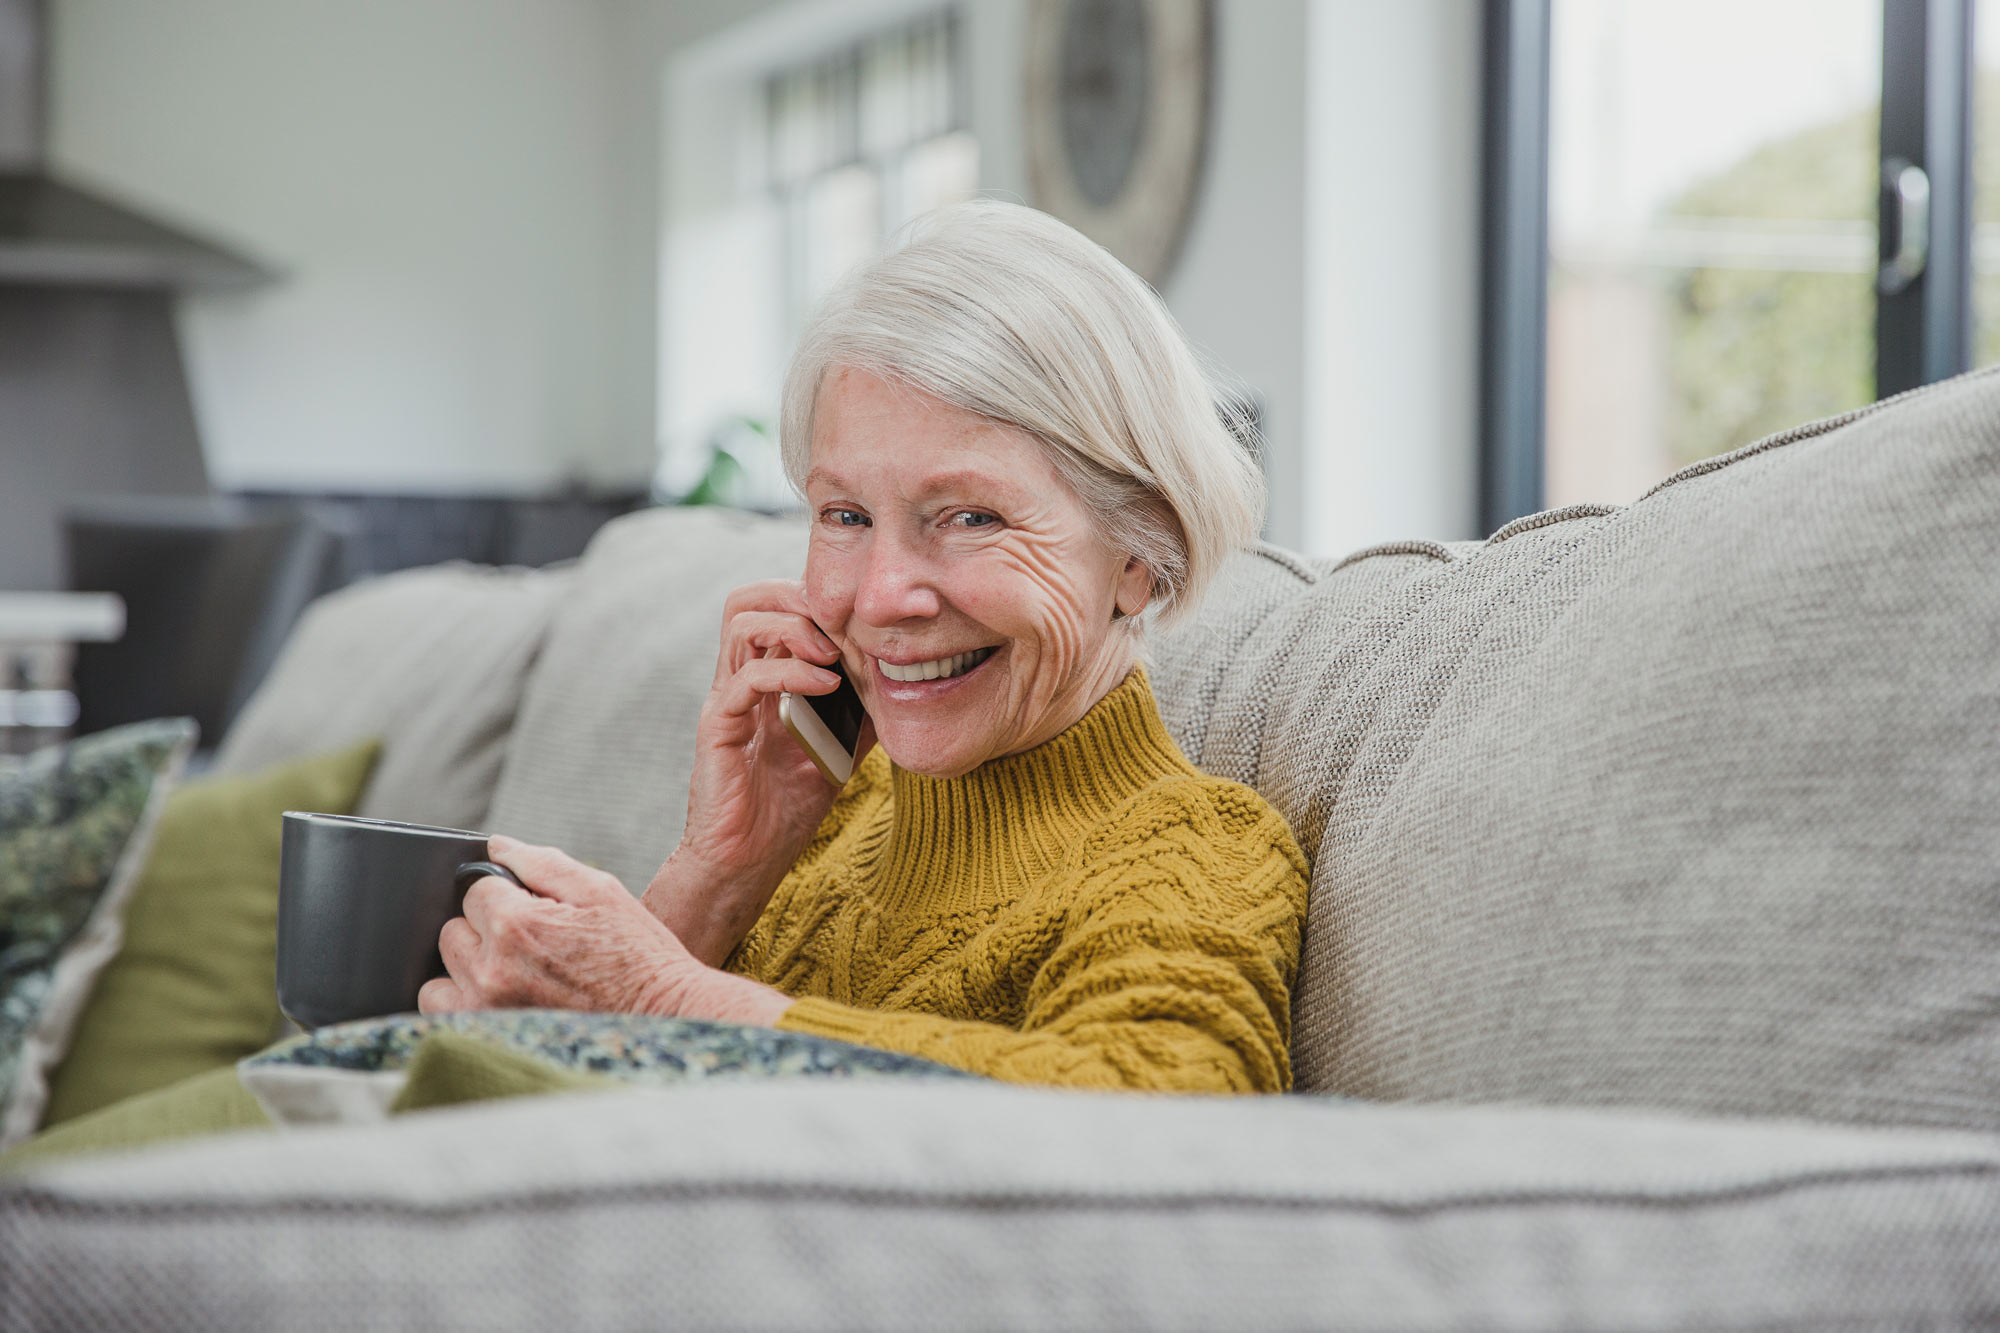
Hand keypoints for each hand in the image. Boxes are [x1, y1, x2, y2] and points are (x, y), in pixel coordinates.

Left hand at [419, 836, 789, 1025]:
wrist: (664, 1019)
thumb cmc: (638, 955)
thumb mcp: (599, 891)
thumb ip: (541, 862)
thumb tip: (496, 846)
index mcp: (516, 925)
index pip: (474, 890)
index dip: (504, 894)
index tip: (533, 910)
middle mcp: (491, 971)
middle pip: (451, 932)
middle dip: (483, 931)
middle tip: (529, 943)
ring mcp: (486, 1012)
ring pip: (439, 979)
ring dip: (464, 972)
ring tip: (509, 976)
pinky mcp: (488, 1043)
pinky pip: (443, 1017)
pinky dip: (462, 1007)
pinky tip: (499, 1002)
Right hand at [643, 580, 874, 965]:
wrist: (748, 862)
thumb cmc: (789, 807)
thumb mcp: (842, 747)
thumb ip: (863, 709)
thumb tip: (908, 679)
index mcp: (765, 677)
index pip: (776, 605)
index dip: (816, 599)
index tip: (862, 622)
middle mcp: (740, 679)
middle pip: (750, 598)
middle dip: (800, 595)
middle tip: (843, 626)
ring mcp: (727, 699)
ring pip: (740, 621)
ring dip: (795, 624)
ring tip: (833, 651)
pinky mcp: (719, 726)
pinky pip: (747, 676)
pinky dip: (791, 670)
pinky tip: (827, 686)